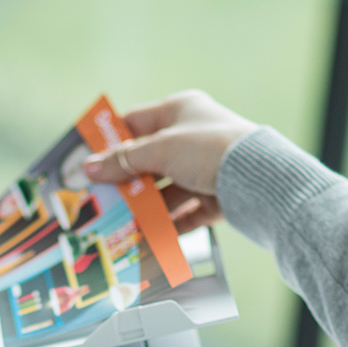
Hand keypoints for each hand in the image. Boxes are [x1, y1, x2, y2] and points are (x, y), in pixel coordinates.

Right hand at [82, 90, 258, 232]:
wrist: (259, 179)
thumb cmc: (210, 149)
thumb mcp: (160, 150)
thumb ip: (124, 160)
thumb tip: (89, 167)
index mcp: (181, 110)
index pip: (137, 121)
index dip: (112, 140)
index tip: (88, 158)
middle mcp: (194, 137)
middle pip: (151, 160)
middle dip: (128, 181)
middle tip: (102, 197)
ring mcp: (206, 167)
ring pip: (168, 190)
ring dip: (148, 207)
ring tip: (124, 224)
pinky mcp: (218, 196)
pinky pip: (188, 211)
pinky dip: (171, 224)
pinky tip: (152, 237)